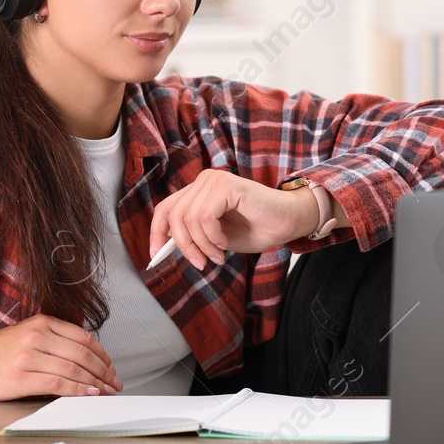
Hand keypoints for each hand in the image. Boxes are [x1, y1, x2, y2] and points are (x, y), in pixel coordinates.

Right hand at [0, 314, 123, 400]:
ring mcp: (28, 356)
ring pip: (73, 369)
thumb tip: (89, 360)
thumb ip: (57, 341)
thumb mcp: (30, 336)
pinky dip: (77, 390)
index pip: (83, 337)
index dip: (102, 354)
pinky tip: (88, 394)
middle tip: (114, 383)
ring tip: (105, 392)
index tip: (111, 367)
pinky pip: (57, 383)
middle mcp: (37, 336)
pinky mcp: (21, 377)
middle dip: (103, 370)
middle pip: (81, 353)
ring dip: (94, 383)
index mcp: (42, 322)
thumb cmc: (3, 352)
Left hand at [148, 168, 316, 270]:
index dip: (156, 232)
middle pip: (173, 215)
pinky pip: (205, 216)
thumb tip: (164, 247)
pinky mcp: (227, 185)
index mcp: (198, 191)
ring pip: (188, 218)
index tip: (155, 256)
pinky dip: (212, 236)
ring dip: (202, 245)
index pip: (165, 208)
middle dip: (184, 246)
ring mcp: (214, 180)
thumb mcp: (215, 238)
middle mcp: (204, 180)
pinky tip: (225, 243)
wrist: (289, 222)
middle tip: (201, 263)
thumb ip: (192, 236)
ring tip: (218, 255)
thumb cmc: (257, 228)